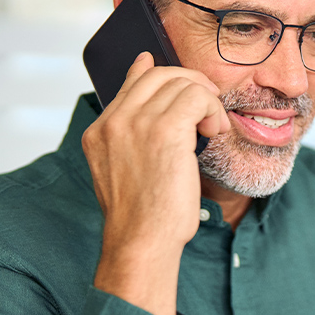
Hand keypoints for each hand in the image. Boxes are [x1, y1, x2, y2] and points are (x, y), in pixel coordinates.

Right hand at [83, 52, 227, 314]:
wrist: (142, 241)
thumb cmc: (143, 215)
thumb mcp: (128, 171)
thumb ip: (133, 136)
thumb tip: (148, 95)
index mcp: (100, 131)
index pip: (133, 82)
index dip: (163, 74)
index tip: (185, 82)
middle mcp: (114, 122)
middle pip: (159, 74)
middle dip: (192, 83)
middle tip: (209, 106)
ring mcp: (136, 123)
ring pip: (181, 83)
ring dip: (207, 102)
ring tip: (212, 128)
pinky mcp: (164, 130)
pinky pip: (197, 98)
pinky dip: (213, 110)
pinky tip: (214, 133)